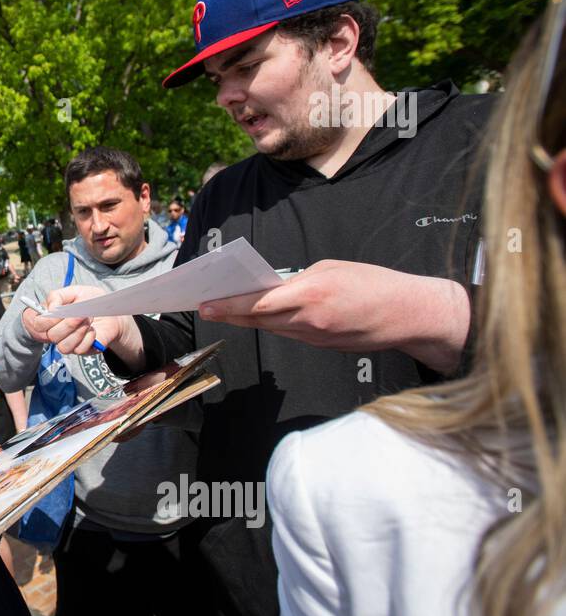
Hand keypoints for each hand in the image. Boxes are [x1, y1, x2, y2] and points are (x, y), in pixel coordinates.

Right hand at [22, 284, 131, 355]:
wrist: (111, 311)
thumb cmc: (91, 300)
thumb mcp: (74, 291)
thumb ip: (58, 296)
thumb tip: (51, 308)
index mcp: (50, 317)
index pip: (38, 324)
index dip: (46, 320)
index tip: (58, 311)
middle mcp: (57, 332)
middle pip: (52, 336)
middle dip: (68, 323)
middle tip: (81, 313)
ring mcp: (69, 343)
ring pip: (63, 346)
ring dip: (78, 331)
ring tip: (88, 319)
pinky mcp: (82, 350)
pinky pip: (79, 350)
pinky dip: (87, 338)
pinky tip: (93, 330)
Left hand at [198, 259, 469, 372]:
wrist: (410, 315)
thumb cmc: (374, 283)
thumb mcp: (332, 268)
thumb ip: (298, 279)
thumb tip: (274, 287)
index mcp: (310, 294)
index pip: (258, 302)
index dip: (228, 305)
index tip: (205, 304)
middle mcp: (308, 320)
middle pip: (258, 319)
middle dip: (229, 312)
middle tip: (204, 306)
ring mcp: (315, 337)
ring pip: (272, 328)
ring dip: (250, 318)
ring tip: (226, 307)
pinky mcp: (322, 346)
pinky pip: (290, 334)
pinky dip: (275, 324)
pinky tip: (265, 315)